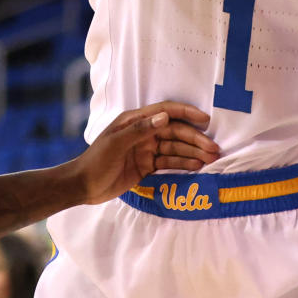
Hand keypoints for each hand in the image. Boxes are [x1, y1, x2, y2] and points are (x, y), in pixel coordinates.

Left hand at [63, 101, 219, 205]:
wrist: (84, 186)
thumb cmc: (96, 161)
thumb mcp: (116, 143)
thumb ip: (140, 130)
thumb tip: (164, 117)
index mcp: (134, 121)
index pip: (165, 112)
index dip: (186, 114)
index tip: (205, 119)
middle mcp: (143, 132)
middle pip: (174, 132)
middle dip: (194, 139)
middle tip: (214, 149)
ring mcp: (146, 149)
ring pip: (175, 148)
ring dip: (192, 152)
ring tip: (211, 159)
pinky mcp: (147, 165)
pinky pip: (169, 162)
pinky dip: (183, 163)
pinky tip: (197, 166)